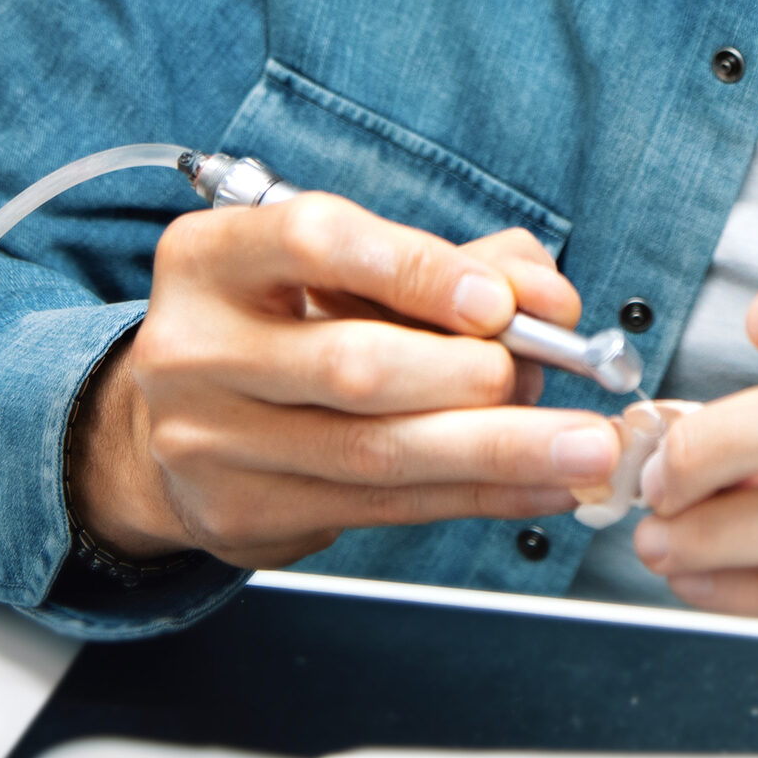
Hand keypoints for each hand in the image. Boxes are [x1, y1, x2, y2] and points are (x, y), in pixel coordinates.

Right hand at [66, 195, 619, 569]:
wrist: (175, 422)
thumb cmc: (289, 322)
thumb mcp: (355, 265)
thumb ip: (463, 263)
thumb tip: (547, 296)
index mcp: (212, 257)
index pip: (313, 242)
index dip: (415, 269)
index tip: (497, 301)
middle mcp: (194, 347)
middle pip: (353, 365)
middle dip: (472, 376)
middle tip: (555, 379)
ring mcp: (209, 441)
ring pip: (375, 452)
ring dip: (498, 451)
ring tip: (582, 447)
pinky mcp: (241, 515)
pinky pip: (382, 507)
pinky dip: (477, 495)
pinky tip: (540, 484)